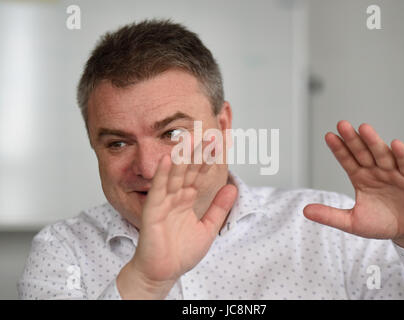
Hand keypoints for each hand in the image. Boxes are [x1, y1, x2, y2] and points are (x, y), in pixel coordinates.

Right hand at [117, 149, 236, 298]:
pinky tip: (166, 159)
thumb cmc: (181, 252)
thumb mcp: (208, 228)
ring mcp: (164, 202)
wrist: (163, 272)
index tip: (219, 143)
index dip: (210, 159)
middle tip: (209, 134)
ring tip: (189, 139)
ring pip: (174, 175)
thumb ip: (219, 208)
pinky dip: (161, 175)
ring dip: (181, 158)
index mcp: (189, 199)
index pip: (201, 174)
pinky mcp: (153, 211)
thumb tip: (233, 188)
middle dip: (199, 153)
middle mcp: (177, 197)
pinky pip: (157, 190)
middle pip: (189, 170)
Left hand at [303, 120, 403, 252]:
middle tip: (342, 125)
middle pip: (362, 153)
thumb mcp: (351, 222)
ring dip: (373, 141)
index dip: (339, 149)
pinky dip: (401, 155)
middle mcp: (375, 172)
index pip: (347, 160)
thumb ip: (329, 215)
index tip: (329, 136)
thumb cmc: (381, 224)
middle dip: (352, 139)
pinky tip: (395, 144)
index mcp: (360, 178)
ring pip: (381, 154)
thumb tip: (305, 210)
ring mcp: (393, 173)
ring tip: (364, 129)